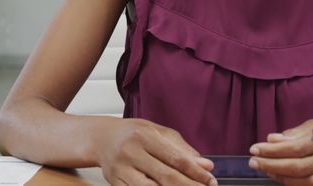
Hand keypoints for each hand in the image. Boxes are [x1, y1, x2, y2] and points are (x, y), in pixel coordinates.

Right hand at [94, 118, 216, 185]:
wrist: (101, 138)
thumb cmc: (134, 134)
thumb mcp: (159, 132)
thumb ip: (183, 149)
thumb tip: (206, 165)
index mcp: (145, 136)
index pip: (176, 158)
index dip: (196, 173)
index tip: (211, 181)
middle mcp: (131, 153)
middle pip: (166, 177)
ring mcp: (121, 171)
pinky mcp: (115, 184)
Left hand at [248, 119, 312, 185]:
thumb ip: (294, 133)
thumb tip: (272, 139)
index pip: (294, 147)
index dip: (272, 150)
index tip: (255, 149)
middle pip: (297, 166)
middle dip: (271, 164)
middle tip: (254, 161)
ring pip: (302, 180)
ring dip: (279, 175)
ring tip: (265, 168)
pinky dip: (290, 182)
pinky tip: (279, 176)